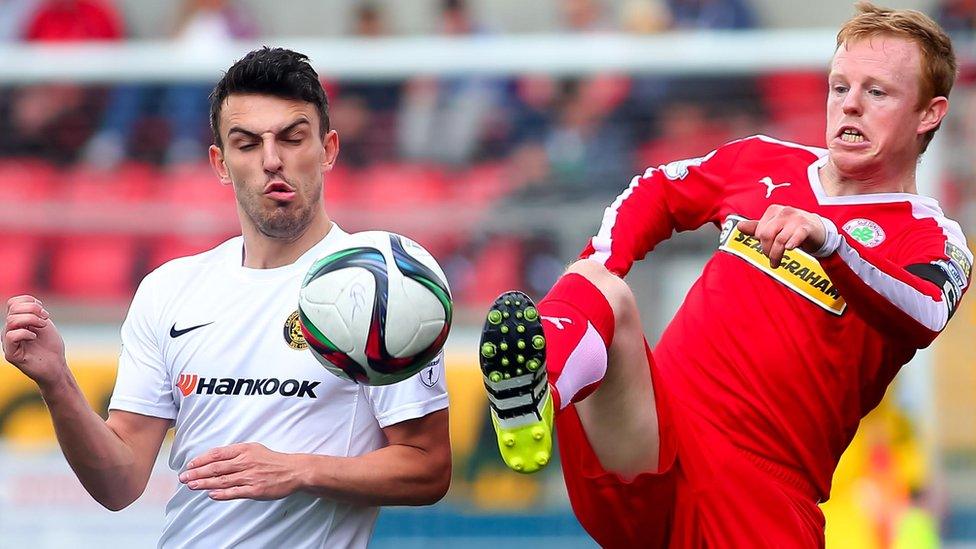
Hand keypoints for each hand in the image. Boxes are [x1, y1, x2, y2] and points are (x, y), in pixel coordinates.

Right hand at [2, 295, 66, 387]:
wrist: (56, 366)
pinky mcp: (11, 354)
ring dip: (32, 320)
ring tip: (42, 326)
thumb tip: (29, 303)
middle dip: (33, 310)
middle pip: (13, 310)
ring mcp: (8, 343)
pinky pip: (11, 336)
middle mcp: (9, 331)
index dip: (29, 301)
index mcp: (16, 323)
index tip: (44, 311)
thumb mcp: (44, 323)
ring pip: (12, 321)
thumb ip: (34, 312)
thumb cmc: (51, 346)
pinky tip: (35, 337)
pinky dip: (26, 333)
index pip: (13, 303)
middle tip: (45, 318)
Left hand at [179, 442, 301, 500]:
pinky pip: (235, 492)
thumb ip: (236, 453)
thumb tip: (216, 458)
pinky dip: (221, 493)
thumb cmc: (273, 460)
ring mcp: (250, 476)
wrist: (293, 470)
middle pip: (216, 467)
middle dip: (197, 473)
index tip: (190, 465)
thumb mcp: (254, 449)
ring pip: (222, 480)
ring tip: (192, 485)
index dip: (201, 459)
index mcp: (244, 450)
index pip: (217, 454)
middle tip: (184, 477)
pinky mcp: (255, 489)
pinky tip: (211, 494)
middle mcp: (245, 462)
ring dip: (204, 483)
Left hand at [737, 205, 825, 267]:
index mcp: (773, 211)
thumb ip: (757, 227)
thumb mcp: (775, 227)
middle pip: (767, 235)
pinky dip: (792, 243)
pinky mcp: (807, 227)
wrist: (819, 230)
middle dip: (767, 250)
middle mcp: (784, 212)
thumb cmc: (793, 229)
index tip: (767, 250)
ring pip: (780, 239)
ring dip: (776, 254)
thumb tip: (739, 226)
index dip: (761, 243)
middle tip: (771, 259)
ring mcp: (796, 219)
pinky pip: (797, 235)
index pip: (759, 231)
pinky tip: (790, 248)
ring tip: (776, 263)